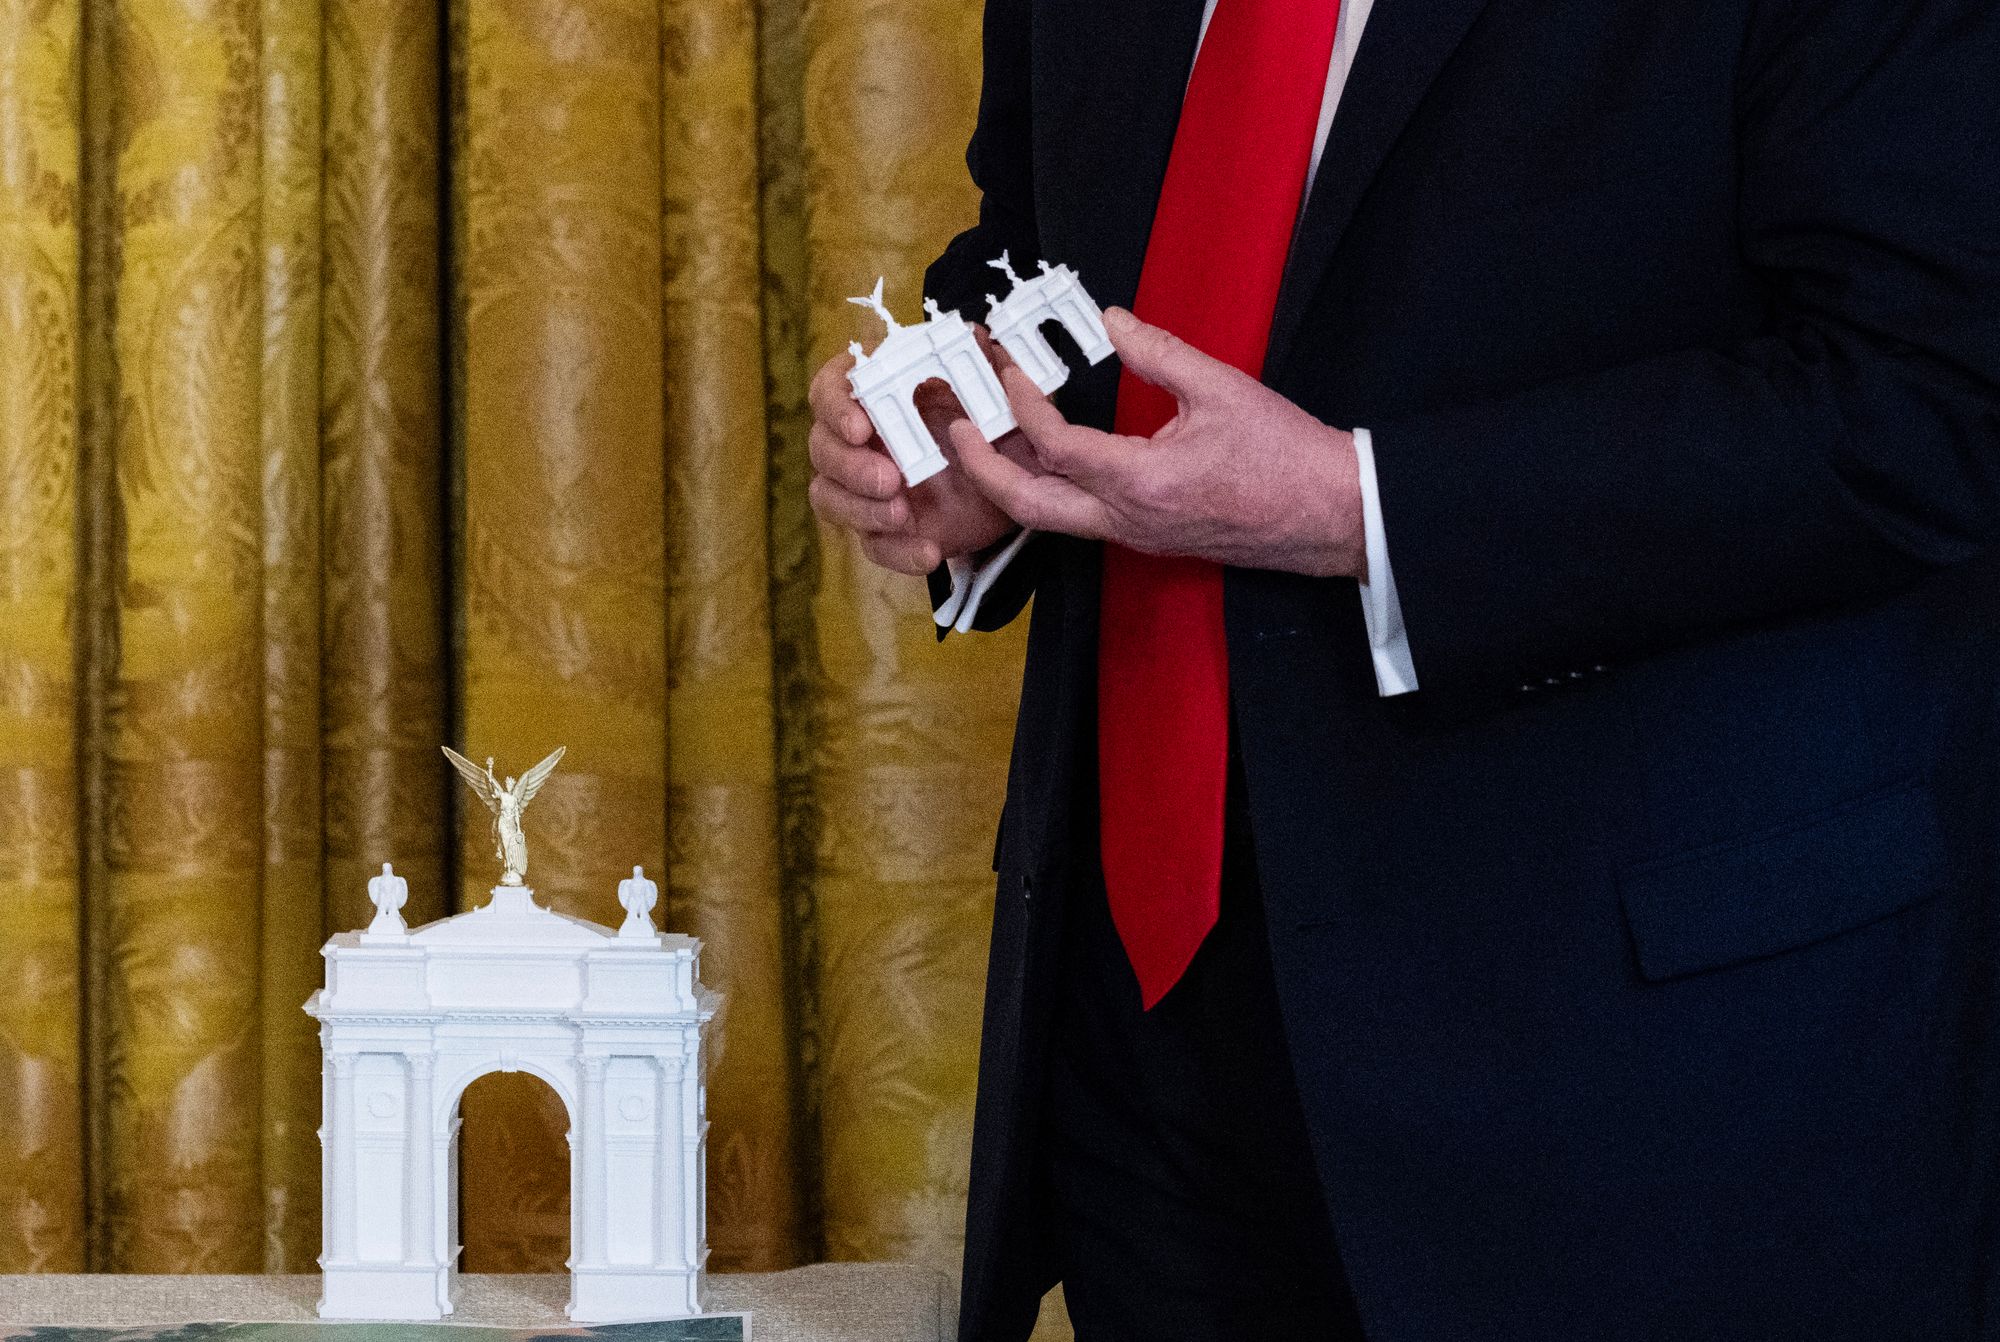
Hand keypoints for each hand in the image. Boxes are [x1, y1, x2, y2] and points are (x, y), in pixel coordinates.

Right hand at [807, 339, 1025, 576]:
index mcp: (876, 392)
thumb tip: (978, 335)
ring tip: (903, 514)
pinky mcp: (884, 528)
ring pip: (830, 498)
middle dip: (850, 466)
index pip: (830, 390)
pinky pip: (872, 545)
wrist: (1020, 481)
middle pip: (822, 449)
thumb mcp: (1001, 393)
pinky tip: (928, 552)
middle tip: (890, 478)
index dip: (836, 407)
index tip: (860, 426)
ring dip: (861, 509)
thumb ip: (986, 363)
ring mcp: (865, 486)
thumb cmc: (996, 424)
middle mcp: (859, 439)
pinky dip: (896, 552)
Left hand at [948, 307, 1366, 579]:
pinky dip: (1048, 492)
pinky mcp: (1148, 540)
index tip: (1007, 368)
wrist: (1334, 516)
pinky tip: (1040, 460)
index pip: (1056, 445)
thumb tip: (1111, 318)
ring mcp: (1137, 537)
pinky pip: (1080, 521)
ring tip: (984, 441)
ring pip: (1049, 521)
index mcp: (1145, 482)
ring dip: (1009, 483)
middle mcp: (1130, 520)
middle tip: (955, 428)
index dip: (1022, 403)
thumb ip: (1158, 352)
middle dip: (980, 467)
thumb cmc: (1288, 458)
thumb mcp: (1223, 389)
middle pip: (1027, 506)